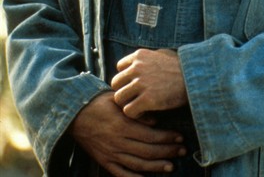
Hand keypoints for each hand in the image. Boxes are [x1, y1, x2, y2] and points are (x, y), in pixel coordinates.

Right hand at [68, 91, 186, 175]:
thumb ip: (135, 112)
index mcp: (122, 125)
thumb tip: (155, 121)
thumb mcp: (117, 100)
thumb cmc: (98, 103)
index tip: (180, 137)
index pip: (151, 135)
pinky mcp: (105, 162)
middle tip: (183, 150)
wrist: (75, 115)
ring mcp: (111, 154)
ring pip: (138, 165)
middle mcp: (118, 142)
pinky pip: (121, 174)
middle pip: (148, 151)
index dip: (167, 137)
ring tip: (171, 166)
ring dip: (156, 167)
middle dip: (168, 151)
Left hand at [111, 48, 187, 118]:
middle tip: (135, 98)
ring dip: (128, 104)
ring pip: (119, 98)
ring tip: (140, 107)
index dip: (126, 78)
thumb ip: (149, 56)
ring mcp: (141, 83)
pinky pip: (129, 111)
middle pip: (116, 83)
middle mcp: (137, 67)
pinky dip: (136, 115)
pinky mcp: (147, 99)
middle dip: (124, 91)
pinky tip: (146, 113)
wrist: (195, 78)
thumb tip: (140, 60)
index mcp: (140, 55)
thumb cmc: (181, 67)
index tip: (135, 85)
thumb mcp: (164, 54)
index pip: (119, 67)